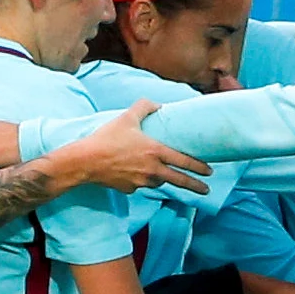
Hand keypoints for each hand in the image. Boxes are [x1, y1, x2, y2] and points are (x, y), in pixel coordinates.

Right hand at [50, 104, 210, 195]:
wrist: (85, 161)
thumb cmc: (106, 139)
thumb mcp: (126, 118)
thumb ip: (144, 107)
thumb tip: (156, 104)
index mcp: (155, 152)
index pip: (184, 161)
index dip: (199, 167)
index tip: (209, 171)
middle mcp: (152, 170)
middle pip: (179, 180)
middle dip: (195, 186)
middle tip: (206, 189)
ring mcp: (141, 182)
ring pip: (158, 182)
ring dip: (162, 179)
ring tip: (161, 175)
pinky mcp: (129, 189)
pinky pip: (139, 185)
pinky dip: (140, 181)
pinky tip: (131, 174)